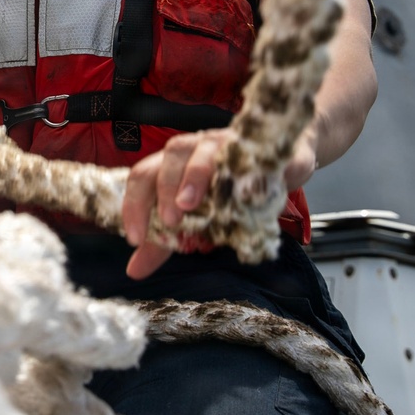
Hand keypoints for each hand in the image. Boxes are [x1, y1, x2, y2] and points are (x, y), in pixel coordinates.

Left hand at [121, 122, 318, 279]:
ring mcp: (223, 143)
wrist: (280, 165)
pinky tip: (237, 192)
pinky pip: (243, 156)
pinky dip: (237, 172)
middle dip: (163, 188)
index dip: (134, 204)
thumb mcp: (193, 221)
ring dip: (192, 176)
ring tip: (189, 204)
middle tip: (168, 220)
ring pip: (201, 150)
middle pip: (168, 156)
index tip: (135, 238)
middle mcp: (194, 148)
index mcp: (172, 164)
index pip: (143, 176)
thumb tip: (134, 271)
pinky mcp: (254, 147)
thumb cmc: (228, 191)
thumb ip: (163, 243)